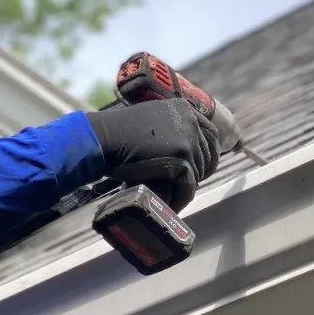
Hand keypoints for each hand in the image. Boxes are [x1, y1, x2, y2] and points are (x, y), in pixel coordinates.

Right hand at [85, 99, 219, 211]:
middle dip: (200, 171)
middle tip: (186, 186)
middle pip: (209, 153)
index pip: (210, 132)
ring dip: (188, 186)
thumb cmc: (117, 133)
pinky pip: (187, 185)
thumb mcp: (149, 120)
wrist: (104, 139)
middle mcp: (190, 121)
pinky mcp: (180, 159)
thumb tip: (175, 145)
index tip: (202, 167)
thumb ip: (167, 126)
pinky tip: (173, 206)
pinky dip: (181, 198)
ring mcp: (187, 140)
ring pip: (198, 171)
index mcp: (184, 109)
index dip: (209, 152)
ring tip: (176, 198)